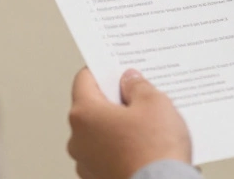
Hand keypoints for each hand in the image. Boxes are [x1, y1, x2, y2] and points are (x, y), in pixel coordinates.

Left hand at [67, 68, 191, 178]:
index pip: (84, 79)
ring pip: (100, 134)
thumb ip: (137, 85)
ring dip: (118, 128)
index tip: (117, 70)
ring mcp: (86, 164)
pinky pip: (107, 156)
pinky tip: (145, 149)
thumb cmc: (155, 151)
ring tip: (148, 128)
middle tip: (140, 99)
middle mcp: (77, 139)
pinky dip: (121, 150)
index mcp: (84, 114)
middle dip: (115, 101)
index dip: (103, 71)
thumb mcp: (154, 103)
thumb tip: (129, 81)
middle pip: (92, 108)